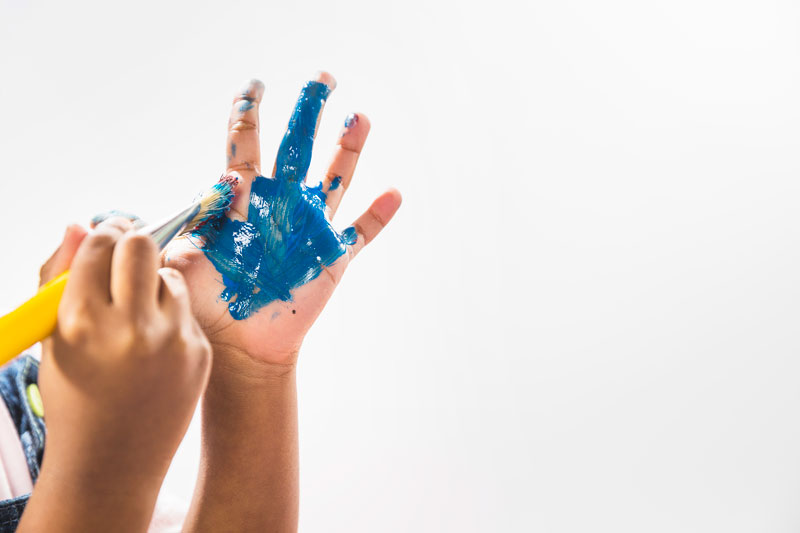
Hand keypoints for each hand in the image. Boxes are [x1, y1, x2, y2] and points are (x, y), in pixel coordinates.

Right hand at [21, 219, 211, 531]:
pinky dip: (171, 311)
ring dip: (153, 280)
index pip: (100, 244)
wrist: (113, 462)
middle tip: (127, 250)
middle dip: (132, 241)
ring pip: (170, 274)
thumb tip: (80, 224)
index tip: (106, 233)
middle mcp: (131, 328)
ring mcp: (171, 341)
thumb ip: (60, 277)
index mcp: (82, 322)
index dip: (103, 232)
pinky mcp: (199, 352)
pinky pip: (186, 308)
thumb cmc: (74, 395)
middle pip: (143, 245)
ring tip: (137, 308)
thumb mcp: (53, 339)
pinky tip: (154, 339)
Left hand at [164, 72, 400, 367]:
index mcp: (244, 199)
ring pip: (333, 180)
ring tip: (358, 118)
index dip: (249, 113)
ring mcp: (309, 229)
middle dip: (309, 111)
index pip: (246, 145)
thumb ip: (174, 234)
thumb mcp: (181, 265)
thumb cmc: (207, 304)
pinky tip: (393, 193)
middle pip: (298, 148)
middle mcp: (280, 205)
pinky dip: (378, 214)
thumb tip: (162, 208)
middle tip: (322, 79)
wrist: (239, 344)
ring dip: (347, 150)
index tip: (254, 87)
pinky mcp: (332, 258)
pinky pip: (361, 233)